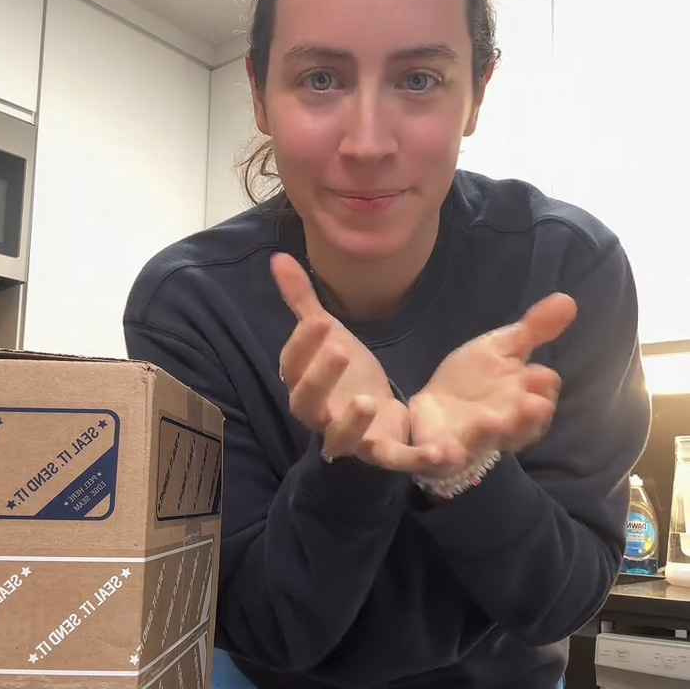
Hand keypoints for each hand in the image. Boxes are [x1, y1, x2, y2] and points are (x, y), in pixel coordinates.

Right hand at [272, 253, 438, 471]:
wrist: (372, 413)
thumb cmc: (342, 371)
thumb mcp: (326, 334)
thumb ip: (303, 300)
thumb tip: (279, 258)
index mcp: (302, 383)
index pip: (292, 366)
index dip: (302, 344)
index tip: (319, 320)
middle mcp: (319, 414)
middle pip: (308, 403)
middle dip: (320, 379)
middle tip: (340, 350)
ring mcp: (349, 438)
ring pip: (342, 438)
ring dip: (353, 424)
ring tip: (367, 401)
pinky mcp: (381, 452)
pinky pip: (394, 458)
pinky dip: (416, 458)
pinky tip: (438, 449)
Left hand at [409, 294, 577, 475]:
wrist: (434, 407)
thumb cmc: (475, 379)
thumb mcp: (502, 348)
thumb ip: (533, 330)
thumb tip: (568, 299)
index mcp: (522, 401)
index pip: (541, 396)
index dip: (540, 387)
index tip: (538, 372)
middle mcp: (503, 426)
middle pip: (520, 425)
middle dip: (525, 415)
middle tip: (532, 403)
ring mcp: (471, 442)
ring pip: (484, 442)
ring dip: (489, 434)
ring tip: (490, 421)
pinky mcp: (441, 453)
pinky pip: (442, 460)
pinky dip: (443, 457)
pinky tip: (444, 451)